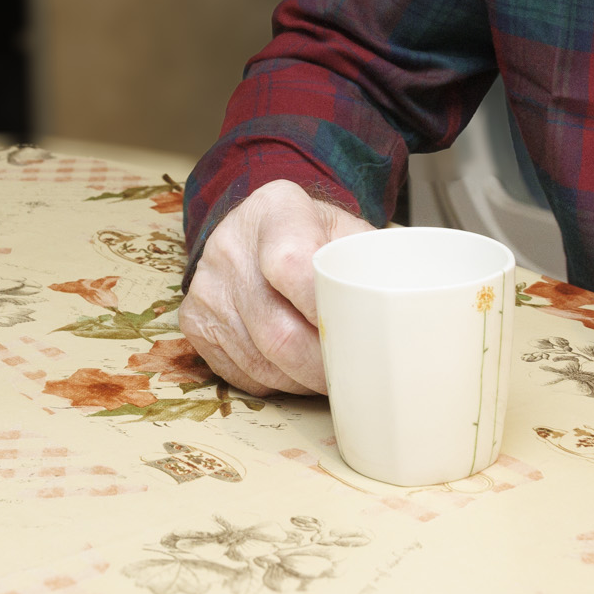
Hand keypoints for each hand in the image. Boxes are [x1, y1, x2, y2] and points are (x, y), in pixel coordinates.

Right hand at [179, 179, 372, 395]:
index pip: (292, 265)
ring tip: (331, 378)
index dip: (323, 311)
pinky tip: (297, 371)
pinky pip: (241, 373)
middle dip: (322, 366)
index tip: (354, 334)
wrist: (258, 228)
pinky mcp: (194, 321)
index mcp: (276, 211)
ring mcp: (206, 286)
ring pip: (261, 361)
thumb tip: (399, 313)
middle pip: (278, 331)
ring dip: (302, 381)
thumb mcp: (344, 230)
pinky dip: (277, 382)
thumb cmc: (313, 235)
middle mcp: (230, 246)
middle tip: (354, 377)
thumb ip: (369, 263)